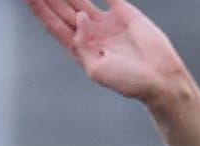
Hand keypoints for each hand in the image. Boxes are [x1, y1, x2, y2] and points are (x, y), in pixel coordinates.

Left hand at [24, 0, 190, 105]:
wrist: (159, 78)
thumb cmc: (128, 81)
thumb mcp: (97, 70)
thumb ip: (83, 45)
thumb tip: (79, 17)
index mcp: (80, 49)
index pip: (54, 24)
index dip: (40, 9)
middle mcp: (90, 33)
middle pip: (62, 8)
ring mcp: (106, 22)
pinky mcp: (124, 12)